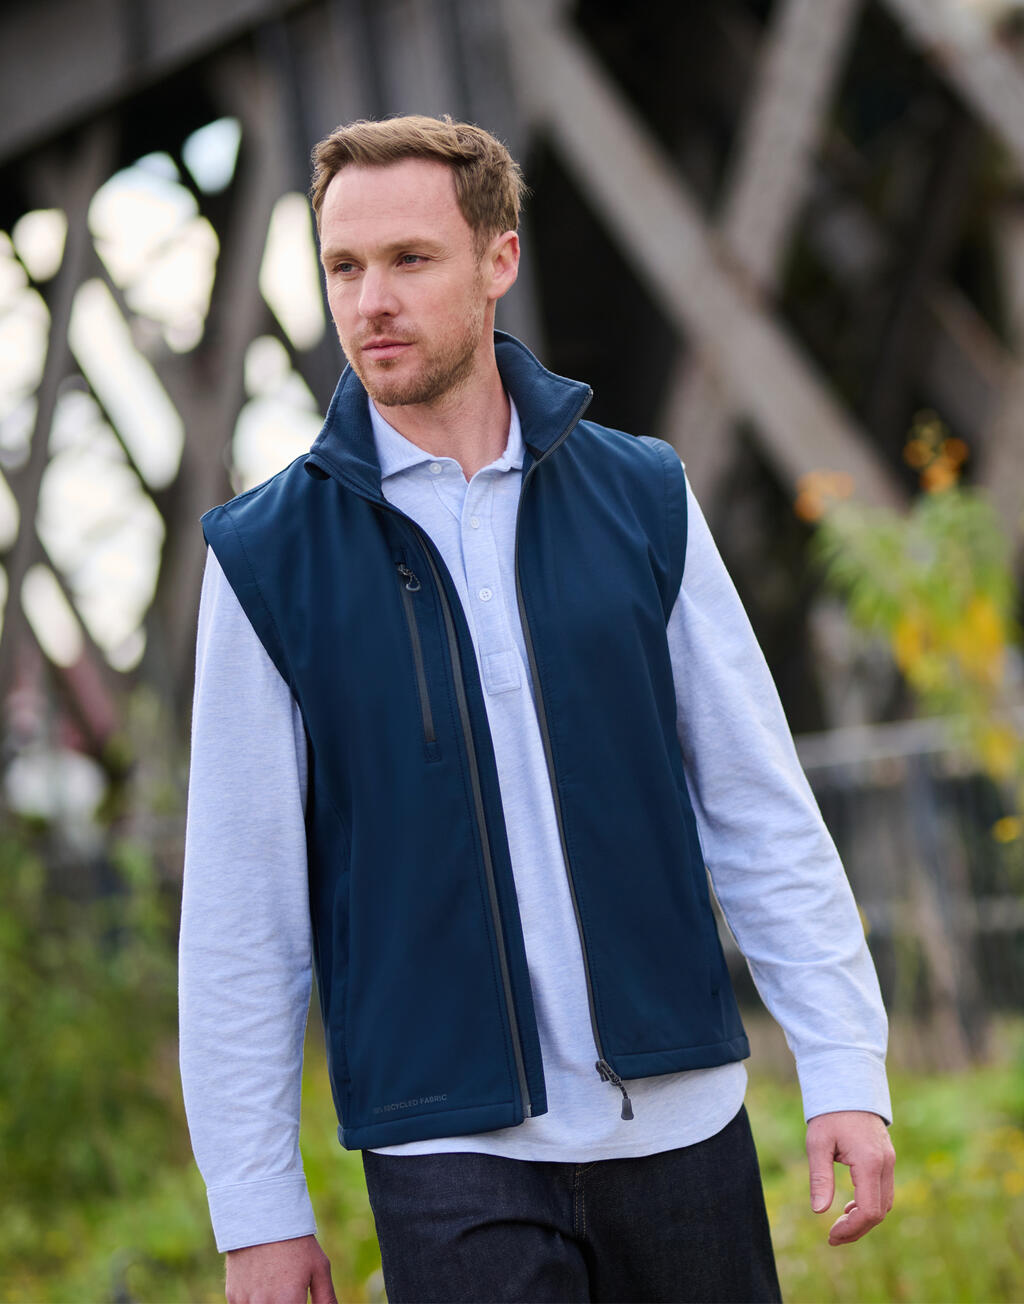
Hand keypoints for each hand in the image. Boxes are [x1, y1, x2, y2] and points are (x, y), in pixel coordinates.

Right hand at [225, 1234, 337, 1303]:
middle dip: (285, 1302)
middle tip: (287, 1289)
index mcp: (289, 1302)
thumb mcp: (319, 1268)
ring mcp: (246, 1302)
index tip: (299, 1297)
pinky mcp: (233, 1296)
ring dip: (269, 1302)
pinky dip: (253, 1301)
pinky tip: (261, 1283)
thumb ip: (327, 1300)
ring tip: (275, 1283)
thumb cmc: (296, 1243)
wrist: (263, 1217)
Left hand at [806, 1110, 894, 1245]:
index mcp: (870, 1162)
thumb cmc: (830, 1113)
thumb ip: (820, 1177)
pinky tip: (850, 1206)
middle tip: (833, 1237)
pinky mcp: (887, 1158)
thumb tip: (818, 1211)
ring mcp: (889, 1161)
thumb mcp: (818, 1143)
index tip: (831, 1236)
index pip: (869, 1211)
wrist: (848, 1084)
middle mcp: (886, 1164)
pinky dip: (870, 1204)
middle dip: (857, 1229)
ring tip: (839, 1224)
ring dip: (864, 1218)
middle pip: (879, 1211)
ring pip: (885, 1203)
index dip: (851, 1229)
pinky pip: (884, 1190)